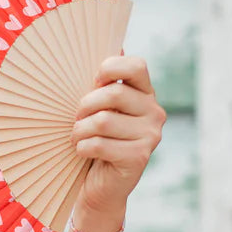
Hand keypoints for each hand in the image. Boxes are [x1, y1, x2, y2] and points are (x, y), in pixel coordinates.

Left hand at [70, 54, 166, 215]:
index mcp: (146, 94)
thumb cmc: (95, 143)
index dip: (110, 68)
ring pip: (103, 120)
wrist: (100, 189)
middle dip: (85, 106)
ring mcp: (150, 136)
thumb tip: (114, 43)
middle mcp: (155, 112)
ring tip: (77, 138)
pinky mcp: (139, 157)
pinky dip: (82, 148)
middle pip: (113, 94)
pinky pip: (98, 144)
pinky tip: (83, 153)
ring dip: (79, 130)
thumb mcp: (99, 110)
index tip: (93, 82)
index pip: (136, 65)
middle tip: (77, 119)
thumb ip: (104, 84)